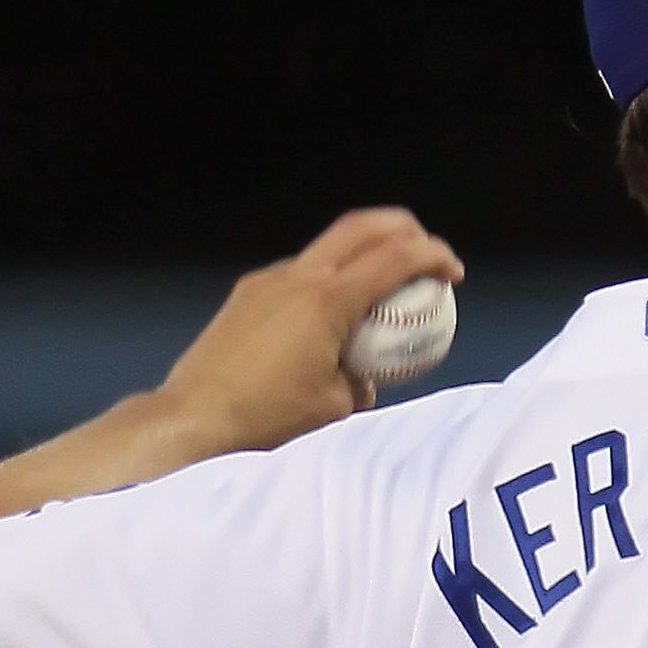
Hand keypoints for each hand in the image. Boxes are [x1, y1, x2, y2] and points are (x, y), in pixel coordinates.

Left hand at [158, 208, 464, 451]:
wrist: (194, 420)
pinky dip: (328, 280)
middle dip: (403, 229)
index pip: (395, 258)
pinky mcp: (247, 295)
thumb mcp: (336, 406)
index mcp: (327, 302)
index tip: (453, 272)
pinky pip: (300, 273)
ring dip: (362, 254)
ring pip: (327, 248)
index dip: (433, 256)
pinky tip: (330, 318)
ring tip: (379, 289)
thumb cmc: (267, 418)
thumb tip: (366, 375)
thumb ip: (362, 379)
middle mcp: (297, 279)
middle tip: (426, 251)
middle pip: (361, 227)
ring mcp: (267, 282)